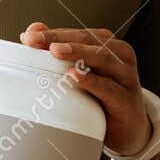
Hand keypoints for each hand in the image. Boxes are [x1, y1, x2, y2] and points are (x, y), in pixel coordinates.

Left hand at [20, 22, 151, 155]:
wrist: (130, 128)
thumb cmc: (102, 96)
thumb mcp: (82, 71)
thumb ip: (59, 50)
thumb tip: (31, 31)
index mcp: (107, 44)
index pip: (77, 33)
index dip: (53, 33)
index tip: (29, 36)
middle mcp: (119, 54)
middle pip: (88, 40)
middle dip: (60, 39)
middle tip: (35, 40)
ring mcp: (126, 76)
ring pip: (102, 58)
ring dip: (77, 53)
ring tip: (55, 51)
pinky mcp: (126, 99)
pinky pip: (109, 87)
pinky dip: (92, 80)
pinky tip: (75, 76)